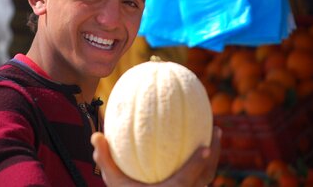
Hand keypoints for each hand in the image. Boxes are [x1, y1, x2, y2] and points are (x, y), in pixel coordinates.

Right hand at [91, 126, 221, 186]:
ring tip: (213, 136)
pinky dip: (203, 163)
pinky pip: (201, 178)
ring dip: (212, 157)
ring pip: (206, 178)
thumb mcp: (113, 181)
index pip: (186, 179)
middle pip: (205, 177)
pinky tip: (201, 148)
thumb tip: (96, 135)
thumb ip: (104, 159)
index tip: (205, 146)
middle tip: (216, 131)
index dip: (197, 163)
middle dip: (213, 155)